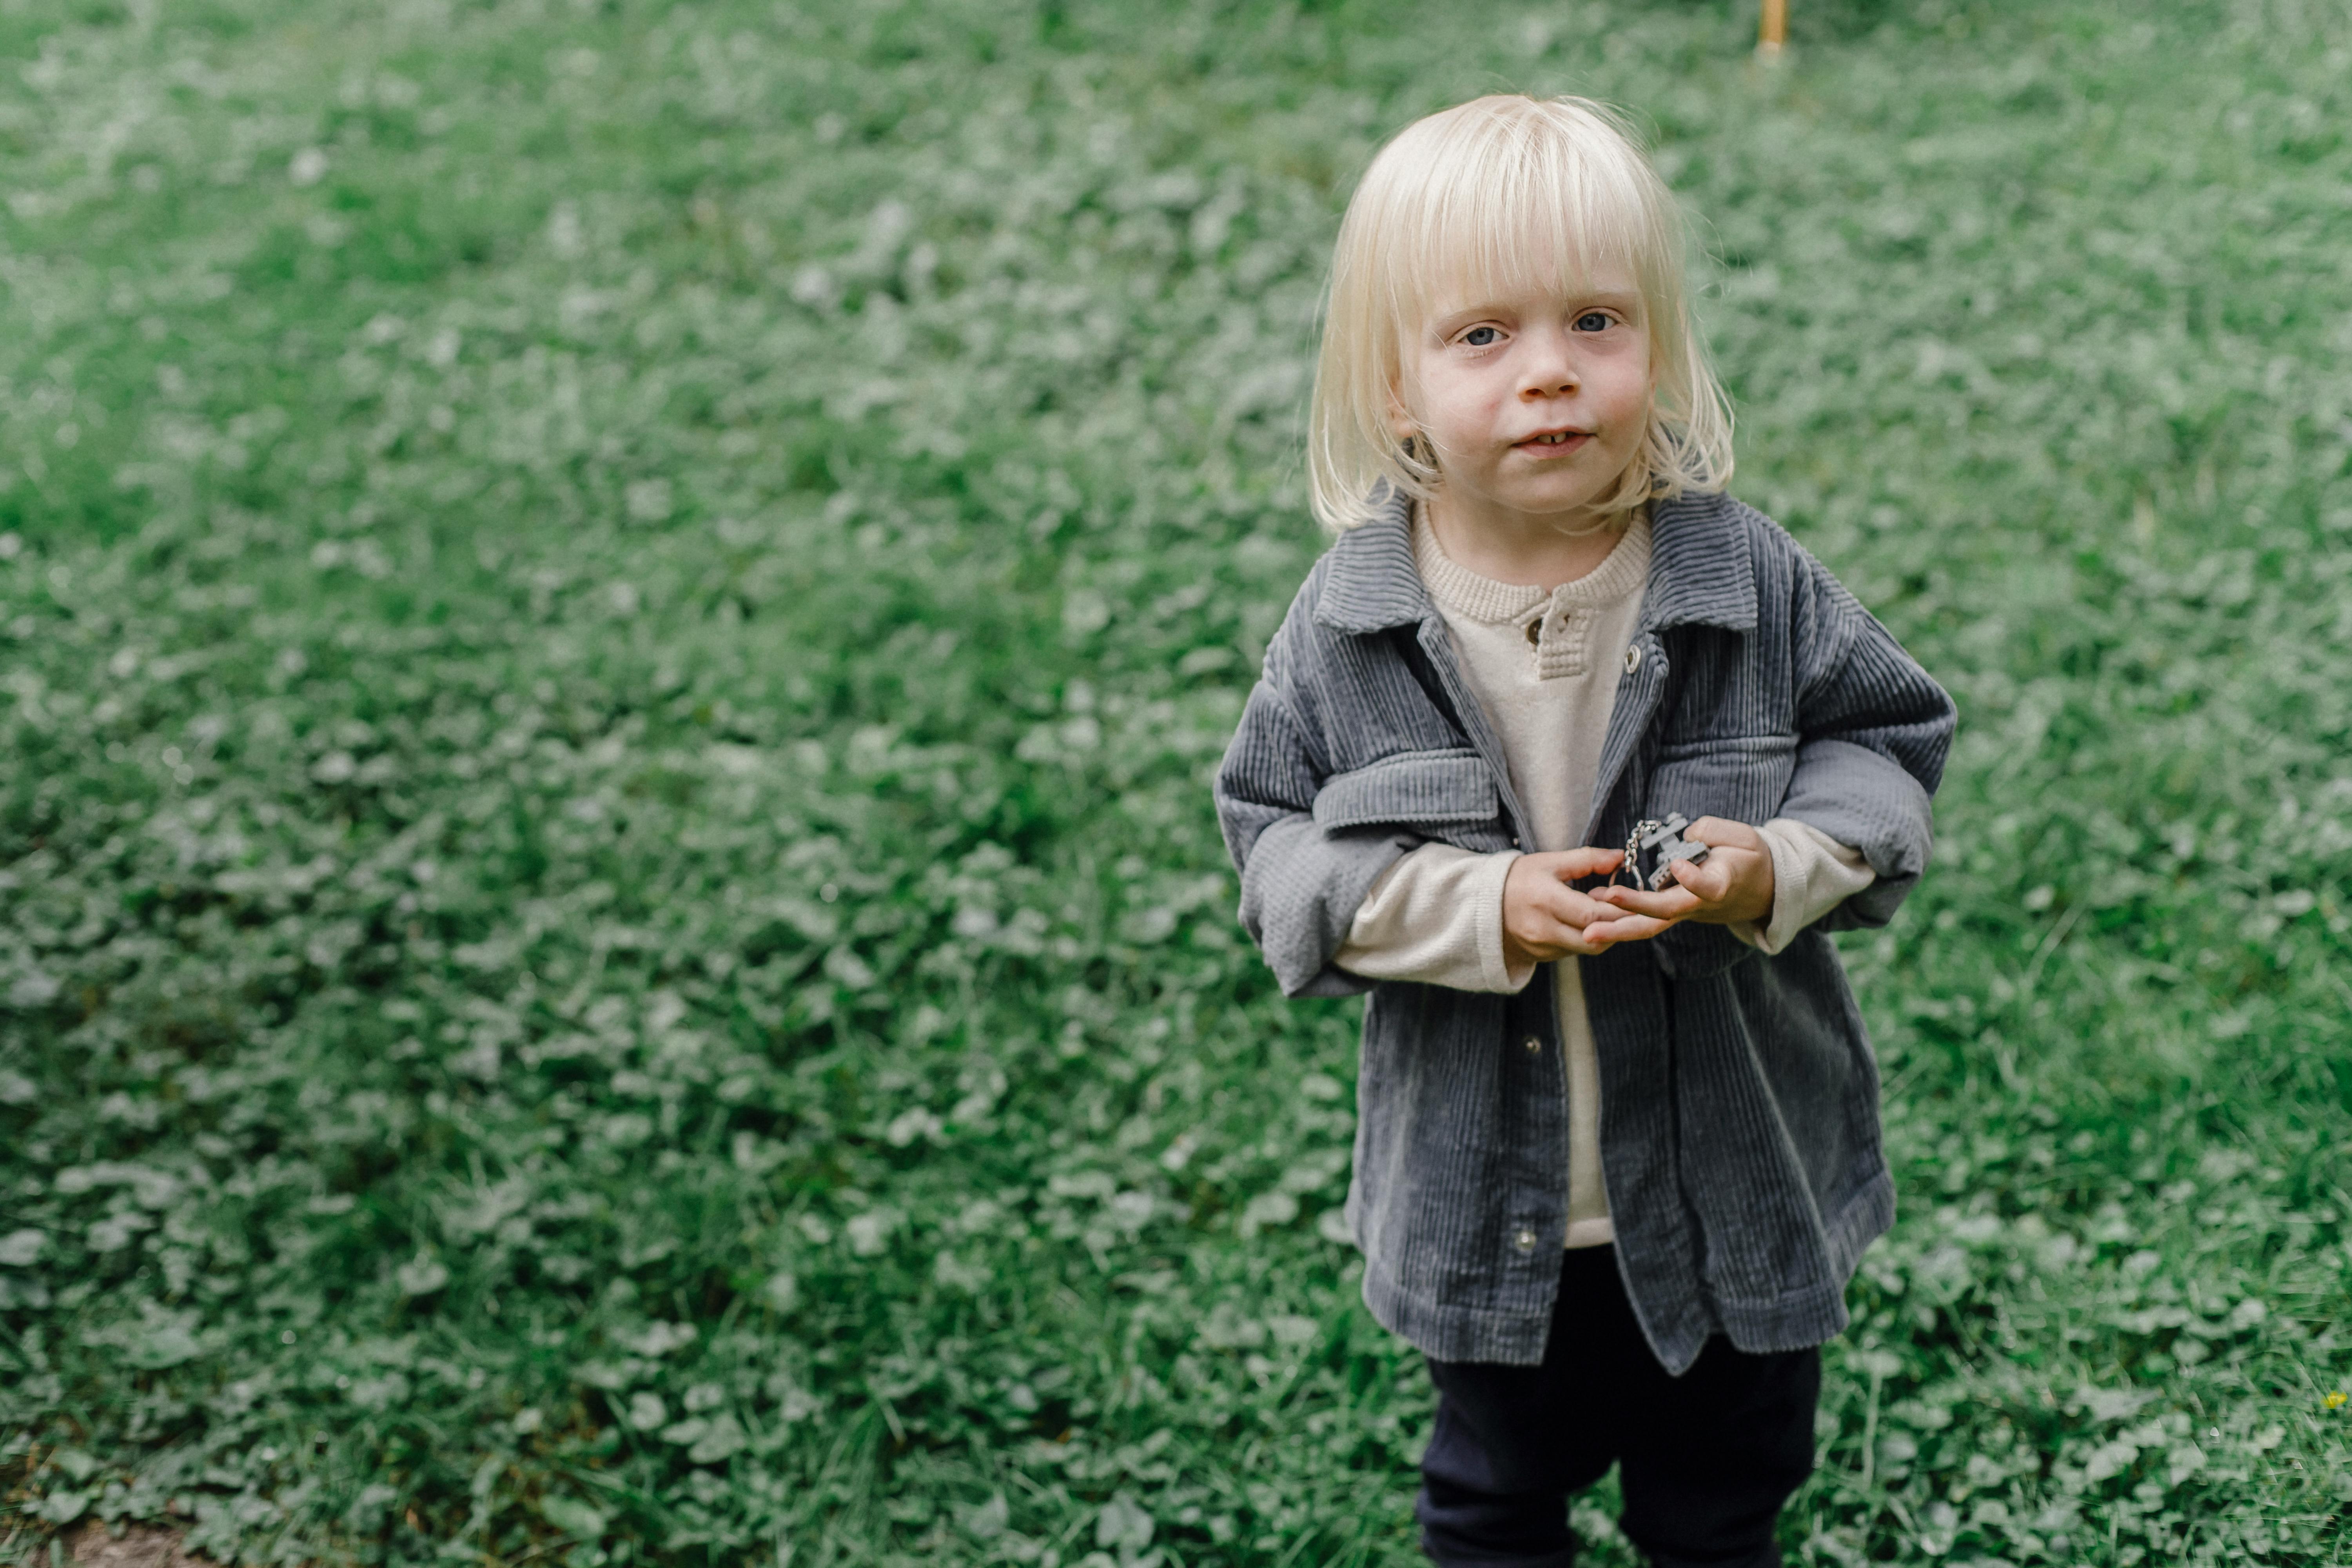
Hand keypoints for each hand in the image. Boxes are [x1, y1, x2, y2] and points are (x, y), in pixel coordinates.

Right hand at [1502, 848, 1678, 964]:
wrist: (1483, 905)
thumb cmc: (1518, 879)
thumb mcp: (1550, 862)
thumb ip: (1587, 859)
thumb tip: (1620, 857)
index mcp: (1545, 900)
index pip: (1592, 914)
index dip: (1617, 910)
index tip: (1633, 899)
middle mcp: (1543, 929)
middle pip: (1596, 937)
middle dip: (1617, 924)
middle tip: (1628, 908)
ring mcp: (1542, 947)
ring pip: (1589, 947)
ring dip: (1605, 932)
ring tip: (1604, 911)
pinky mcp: (1543, 957)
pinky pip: (1576, 951)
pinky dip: (1588, 938)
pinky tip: (1587, 922)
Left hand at [1588, 816, 1774, 928]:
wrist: (1761, 890)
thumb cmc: (1750, 858)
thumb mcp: (1743, 836)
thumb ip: (1713, 831)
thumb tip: (1686, 836)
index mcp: (1722, 882)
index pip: (1708, 886)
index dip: (1693, 879)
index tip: (1678, 865)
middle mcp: (1700, 903)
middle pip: (1666, 912)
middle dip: (1633, 911)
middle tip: (1602, 909)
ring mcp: (1686, 911)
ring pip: (1652, 924)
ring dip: (1620, 928)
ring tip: (1588, 929)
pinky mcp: (1675, 912)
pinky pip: (1647, 919)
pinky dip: (1621, 920)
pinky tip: (1593, 913)